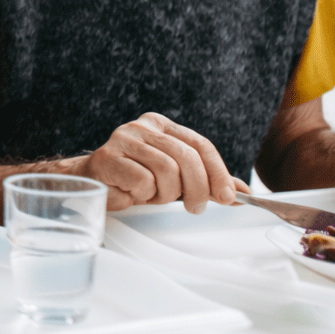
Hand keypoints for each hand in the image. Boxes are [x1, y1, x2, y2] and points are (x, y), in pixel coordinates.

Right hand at [77, 112, 245, 212]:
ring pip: (166, 170)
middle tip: (194, 208)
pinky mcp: (107, 157)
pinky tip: (134, 193)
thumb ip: (206, 181)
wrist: (92, 184)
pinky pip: (143, 181)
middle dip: (197, 188)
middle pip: (187, 157)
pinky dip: (144, 194)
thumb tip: (243, 193)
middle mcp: (142, 126)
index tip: (228, 197)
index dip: (218, 172)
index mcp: (162, 125)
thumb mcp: (175, 179)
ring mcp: (123, 139)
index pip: (200, 144)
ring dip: (164, 193)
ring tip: (152, 196)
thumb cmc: (134, 180)